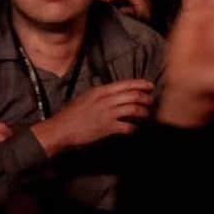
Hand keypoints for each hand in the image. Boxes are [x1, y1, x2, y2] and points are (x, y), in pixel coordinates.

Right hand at [33, 79, 155, 154]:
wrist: (62, 128)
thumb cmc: (72, 113)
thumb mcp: (87, 96)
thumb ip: (101, 94)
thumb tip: (114, 93)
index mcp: (102, 90)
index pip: (127, 83)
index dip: (141, 84)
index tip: (150, 86)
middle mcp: (107, 99)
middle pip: (133, 95)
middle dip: (146, 97)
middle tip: (152, 100)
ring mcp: (108, 113)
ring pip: (133, 109)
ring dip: (143, 112)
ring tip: (147, 114)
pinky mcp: (107, 128)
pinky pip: (126, 126)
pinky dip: (134, 128)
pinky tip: (135, 129)